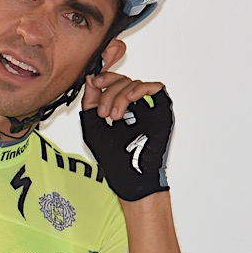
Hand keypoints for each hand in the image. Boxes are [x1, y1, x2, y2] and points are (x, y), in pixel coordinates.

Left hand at [80, 73, 173, 200]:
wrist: (126, 174)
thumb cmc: (112, 157)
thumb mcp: (92, 125)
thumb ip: (90, 101)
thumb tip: (91, 79)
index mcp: (119, 107)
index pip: (113, 82)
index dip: (104, 79)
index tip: (94, 83)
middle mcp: (134, 106)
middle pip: (123, 81)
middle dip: (109, 92)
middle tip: (103, 112)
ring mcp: (148, 108)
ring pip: (135, 84)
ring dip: (120, 96)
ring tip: (114, 116)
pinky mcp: (161, 111)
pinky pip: (156, 88)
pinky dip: (141, 89)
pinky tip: (130, 99)